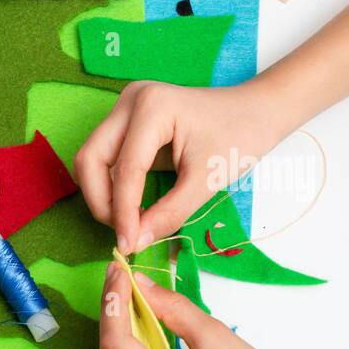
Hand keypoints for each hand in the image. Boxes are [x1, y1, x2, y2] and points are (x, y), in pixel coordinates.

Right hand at [75, 79, 288, 252]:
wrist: (257, 111)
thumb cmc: (240, 136)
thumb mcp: (208, 180)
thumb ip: (170, 213)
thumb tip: (134, 242)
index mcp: (153, 106)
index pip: (125, 168)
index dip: (122, 211)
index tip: (128, 245)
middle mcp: (130, 102)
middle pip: (91, 159)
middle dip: (102, 201)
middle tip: (125, 231)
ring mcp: (125, 110)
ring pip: (91, 161)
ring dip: (102, 196)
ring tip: (129, 220)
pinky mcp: (125, 123)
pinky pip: (104, 160)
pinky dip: (112, 187)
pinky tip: (131, 206)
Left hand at [98, 261, 326, 348]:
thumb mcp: (217, 338)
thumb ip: (172, 308)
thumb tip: (141, 284)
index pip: (116, 344)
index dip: (113, 304)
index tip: (118, 272)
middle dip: (112, 317)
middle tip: (119, 280)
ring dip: (118, 338)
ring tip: (127, 300)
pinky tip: (138, 332)